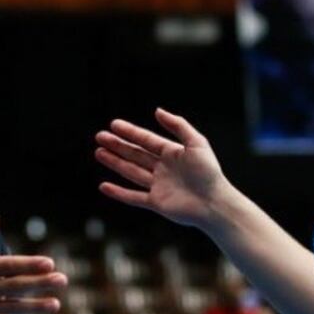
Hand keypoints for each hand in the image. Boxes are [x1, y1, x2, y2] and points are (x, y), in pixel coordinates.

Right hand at [95, 108, 230, 230]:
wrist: (214, 203)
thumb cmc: (209, 173)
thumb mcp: (197, 143)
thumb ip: (178, 125)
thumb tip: (157, 110)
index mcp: (173, 153)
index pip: (147, 140)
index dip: (130, 132)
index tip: (113, 124)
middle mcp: (163, 169)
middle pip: (135, 154)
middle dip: (117, 145)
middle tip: (99, 136)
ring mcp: (158, 186)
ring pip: (131, 172)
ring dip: (115, 163)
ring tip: (98, 153)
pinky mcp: (156, 202)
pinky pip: (133, 197)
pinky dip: (118, 193)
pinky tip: (104, 186)